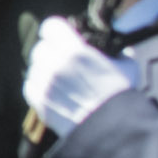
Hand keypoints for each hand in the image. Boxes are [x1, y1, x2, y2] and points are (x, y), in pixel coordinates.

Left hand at [23, 16, 134, 140]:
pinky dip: (38, 86)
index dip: (56, 30)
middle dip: (50, 52)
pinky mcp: (39, 102)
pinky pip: (29, 86)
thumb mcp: (128, 68)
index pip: (51, 26)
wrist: (114, 131)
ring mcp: (44, 84)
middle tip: (62, 60)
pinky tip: (53, 91)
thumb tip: (122, 51)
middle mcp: (54, 64)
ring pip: (34, 68)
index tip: (60, 35)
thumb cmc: (123, 97)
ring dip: (44, 70)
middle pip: (40, 48)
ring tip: (61, 80)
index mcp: (75, 51)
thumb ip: (120, 54)